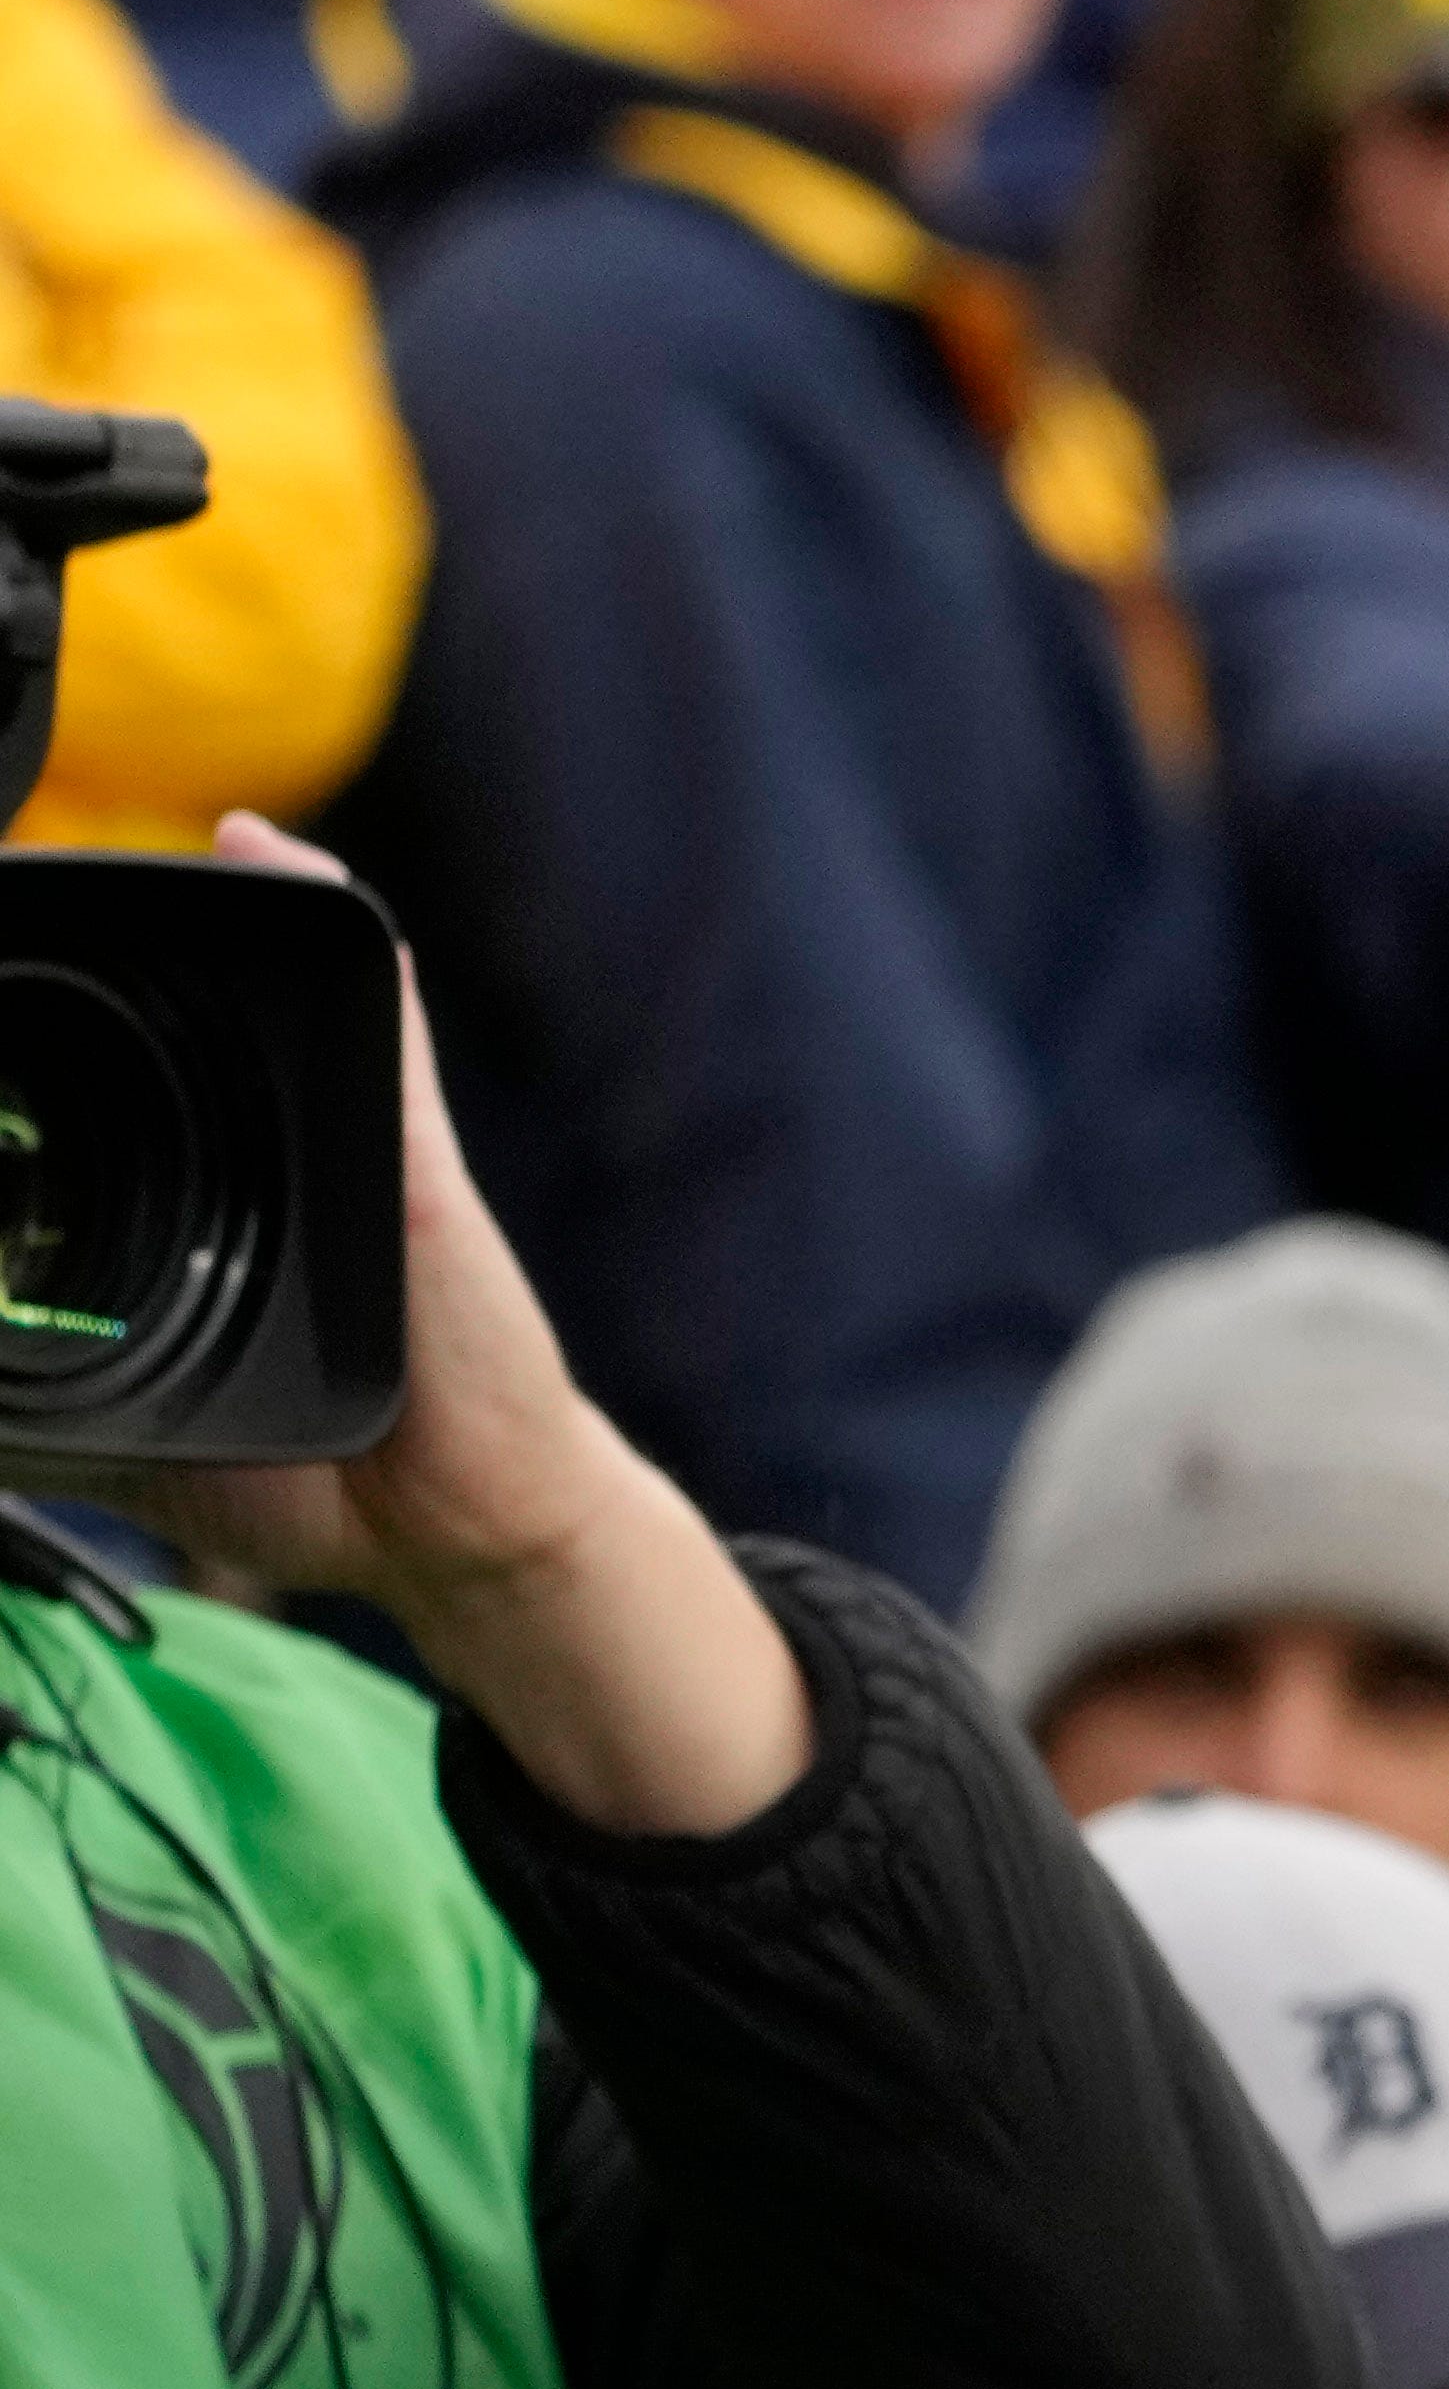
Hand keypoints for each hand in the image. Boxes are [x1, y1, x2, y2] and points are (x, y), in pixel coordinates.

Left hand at [62, 821, 805, 1838]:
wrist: (464, 1536)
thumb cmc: (322, 1487)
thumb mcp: (138, 1445)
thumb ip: (38, 1415)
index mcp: (203, 1224)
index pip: (109, 1112)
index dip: (37, 1063)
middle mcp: (276, 1170)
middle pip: (181, 1038)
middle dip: (103, 963)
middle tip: (11, 906)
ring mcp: (351, 1153)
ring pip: (270, 1011)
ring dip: (208, 920)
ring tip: (133, 858)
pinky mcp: (412, 1162)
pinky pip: (377, 1028)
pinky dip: (335, 925)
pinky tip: (269, 852)